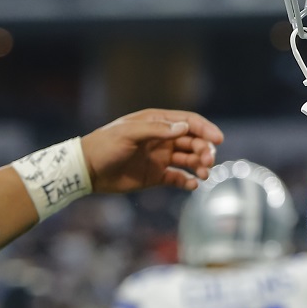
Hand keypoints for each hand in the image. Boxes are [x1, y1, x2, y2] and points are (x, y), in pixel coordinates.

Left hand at [81, 109, 222, 192]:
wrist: (88, 169)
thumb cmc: (105, 145)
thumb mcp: (129, 133)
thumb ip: (156, 130)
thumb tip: (184, 128)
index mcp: (157, 122)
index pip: (189, 122)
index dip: (205, 130)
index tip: (218, 140)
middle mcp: (162, 138)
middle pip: (193, 142)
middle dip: (204, 150)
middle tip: (209, 162)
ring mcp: (160, 157)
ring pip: (189, 160)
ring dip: (200, 166)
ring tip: (204, 174)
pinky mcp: (156, 176)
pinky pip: (178, 178)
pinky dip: (188, 181)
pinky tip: (193, 185)